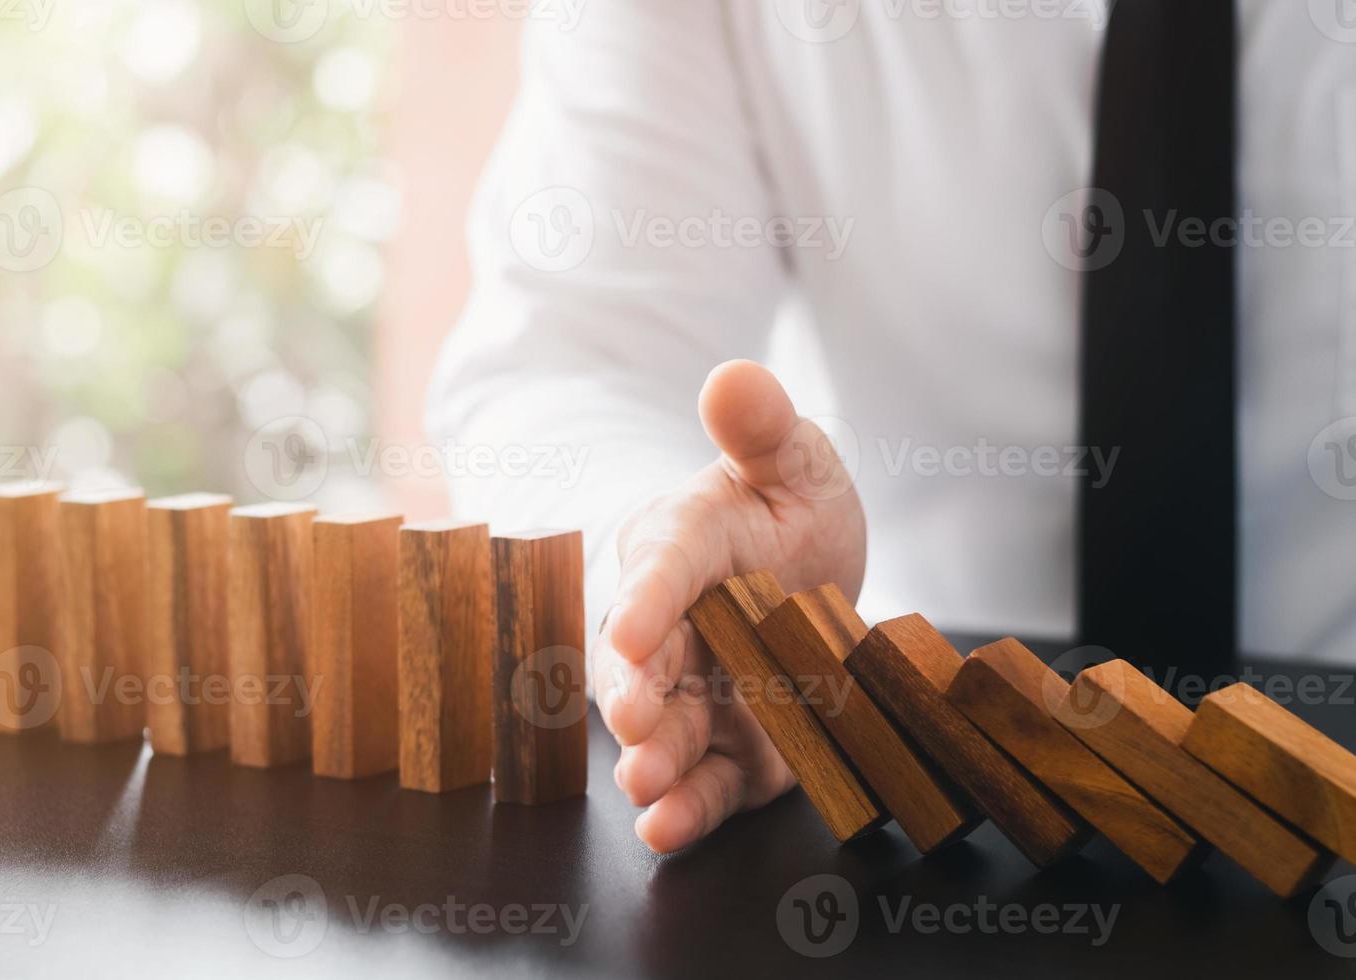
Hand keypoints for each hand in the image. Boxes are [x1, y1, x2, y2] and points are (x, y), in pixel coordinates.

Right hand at [596, 359, 866, 852]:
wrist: (800, 581)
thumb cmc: (781, 510)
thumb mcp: (790, 460)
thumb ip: (761, 426)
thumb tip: (733, 376)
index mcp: (684, 545)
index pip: (663, 566)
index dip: (649, 597)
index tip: (638, 625)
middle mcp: (676, 627)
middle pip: (646, 663)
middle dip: (635, 693)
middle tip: (636, 716)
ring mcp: (700, 693)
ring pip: (665, 730)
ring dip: (654, 759)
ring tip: (647, 784)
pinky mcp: (734, 750)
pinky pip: (707, 783)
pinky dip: (688, 809)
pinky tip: (669, 830)